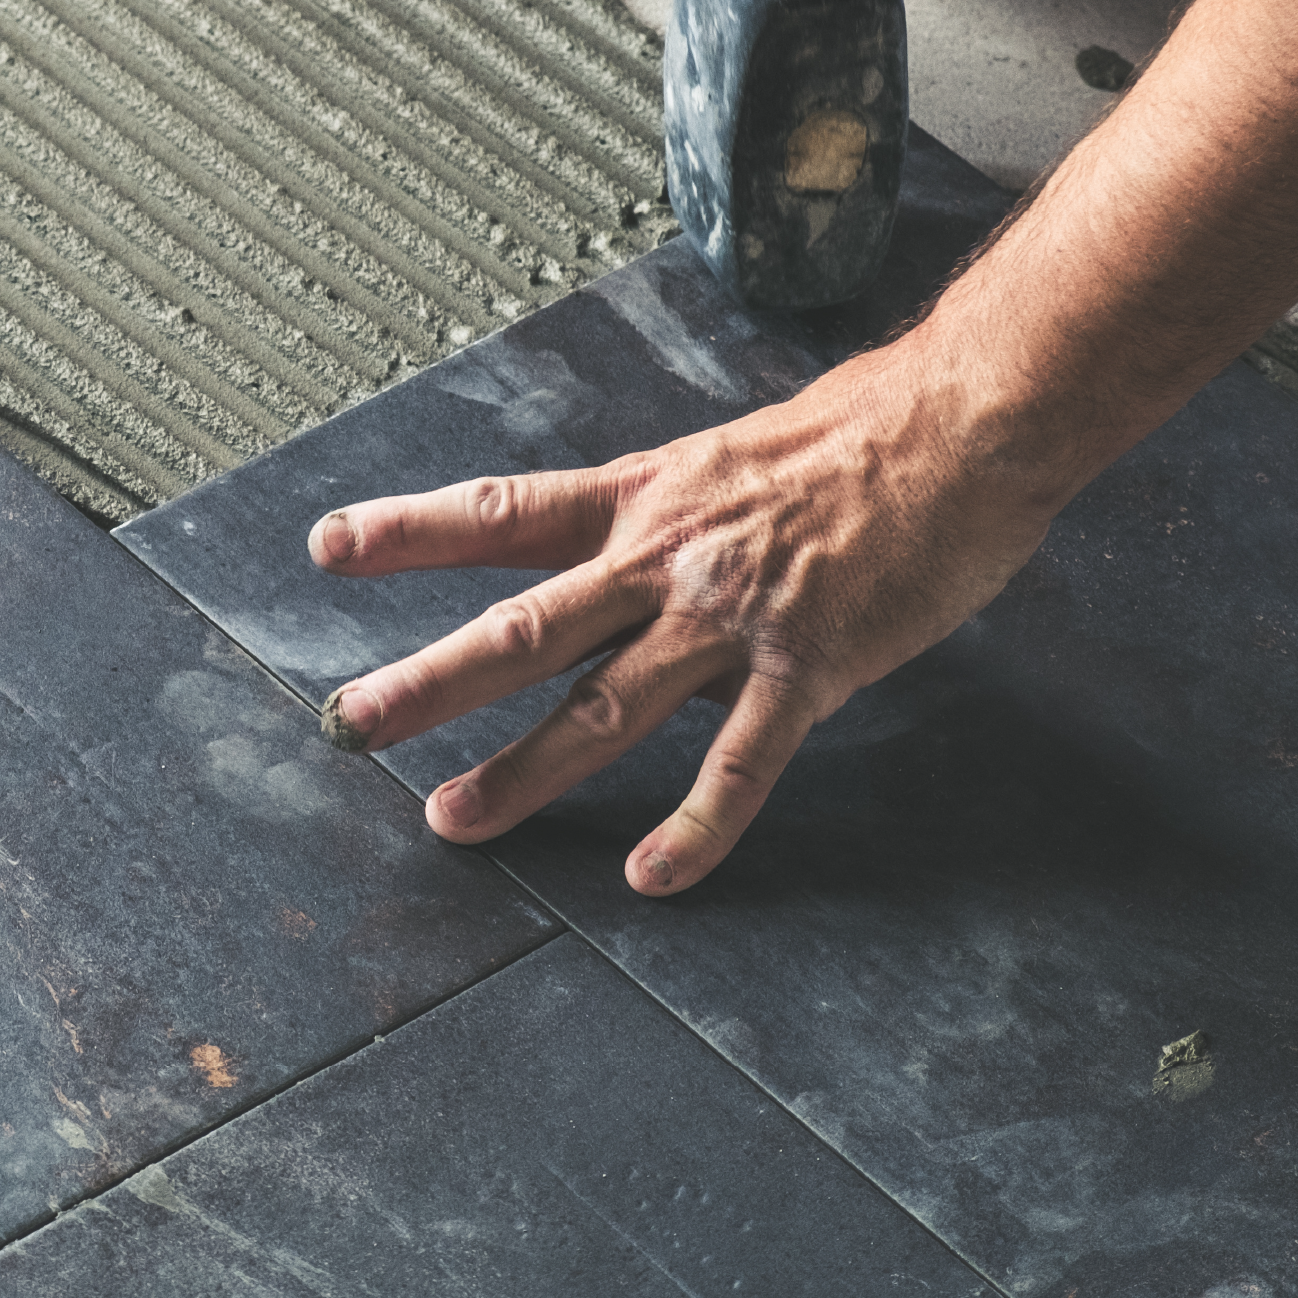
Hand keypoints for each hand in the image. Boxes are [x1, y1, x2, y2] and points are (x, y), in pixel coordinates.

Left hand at [310, 341, 1056, 895]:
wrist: (965, 421)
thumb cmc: (864, 429)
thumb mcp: (737, 454)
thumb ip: (677, 514)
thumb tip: (636, 551)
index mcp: (648, 496)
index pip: (507, 513)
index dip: (413, 529)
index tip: (331, 546)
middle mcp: (669, 556)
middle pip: (526, 624)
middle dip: (431, 678)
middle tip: (349, 720)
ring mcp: (733, 616)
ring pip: (605, 703)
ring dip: (522, 768)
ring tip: (453, 819)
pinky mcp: (808, 665)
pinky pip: (741, 763)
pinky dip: (695, 826)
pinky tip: (651, 875)